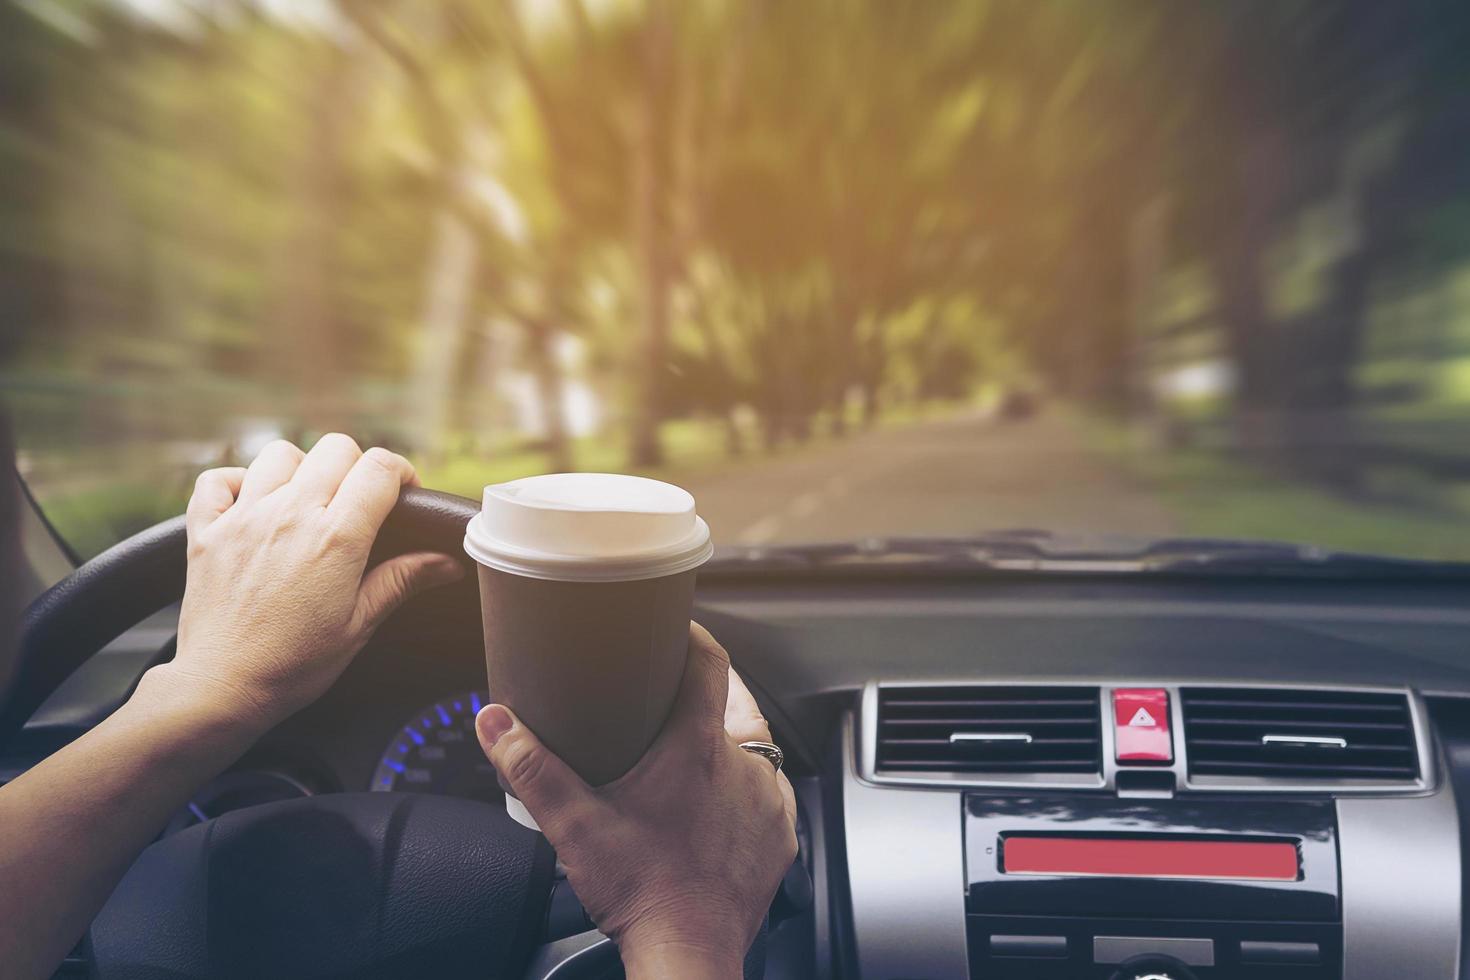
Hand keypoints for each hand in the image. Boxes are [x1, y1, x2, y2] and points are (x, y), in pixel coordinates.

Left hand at [159, 435, 463, 730]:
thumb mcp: (359, 625)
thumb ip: (402, 581)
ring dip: (300, 470)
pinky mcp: (206, 530)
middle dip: (357, 467)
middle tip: (358, 502)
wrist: (221, 688)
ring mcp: (243, 518)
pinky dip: (237, 483)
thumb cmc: (294, 665)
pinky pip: (217, 479)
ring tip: (306, 503)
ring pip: (280, 454)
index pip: (380, 468)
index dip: (400, 473)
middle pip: (335, 449)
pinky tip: (253, 506)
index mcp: (335, 538)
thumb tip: (447, 562)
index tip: (402, 494)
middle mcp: (289, 515)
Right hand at [475, 624, 797, 977]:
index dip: (696, 636)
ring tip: (695, 749)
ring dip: (731, 742)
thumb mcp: (575, 825)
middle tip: (678, 694)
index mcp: (698, 748)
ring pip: (758, 749)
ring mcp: (768, 803)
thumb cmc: (641, 891)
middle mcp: (743, 767)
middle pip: (737, 703)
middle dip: (710, 692)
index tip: (679, 628)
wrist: (688, 955)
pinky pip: (771, 795)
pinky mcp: (779, 838)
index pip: (711, 663)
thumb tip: (496, 721)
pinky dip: (748, 790)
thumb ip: (531, 768)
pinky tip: (722, 801)